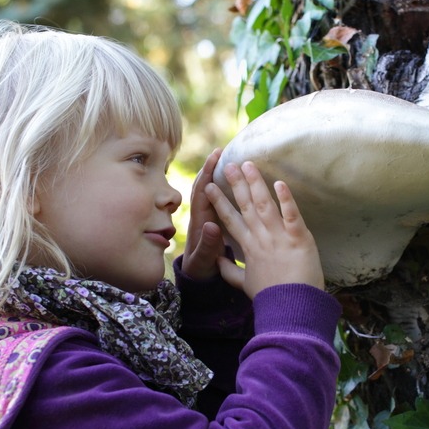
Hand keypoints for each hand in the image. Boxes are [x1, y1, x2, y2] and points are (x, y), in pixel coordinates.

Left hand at [181, 149, 225, 279]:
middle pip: (203, 186)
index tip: (216, 157)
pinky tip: (231, 180)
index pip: (202, 192)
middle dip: (210, 167)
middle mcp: (201, 215)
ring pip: (208, 191)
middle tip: (221, 150)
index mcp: (199, 221)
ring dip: (214, 174)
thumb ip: (208, 245)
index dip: (207, 173)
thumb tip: (212, 226)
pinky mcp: (212, 221)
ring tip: (225, 159)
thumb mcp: (205, 260)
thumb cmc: (201, 269)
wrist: (197, 277)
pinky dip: (221, 186)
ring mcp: (206, 217)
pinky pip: (215, 199)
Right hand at [205, 161, 324, 297]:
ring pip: (265, 205)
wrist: (291, 309)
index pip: (230, 220)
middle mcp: (261, 239)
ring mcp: (279, 238)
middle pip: (245, 206)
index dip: (218, 203)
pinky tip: (279, 183)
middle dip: (235, 184)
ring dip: (256, 183)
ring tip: (248, 164)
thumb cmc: (270, 298)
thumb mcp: (245, 284)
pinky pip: (291, 215)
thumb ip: (229, 271)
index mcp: (248, 248)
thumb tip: (217, 262)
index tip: (208, 186)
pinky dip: (286, 199)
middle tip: (227, 164)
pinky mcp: (298, 239)